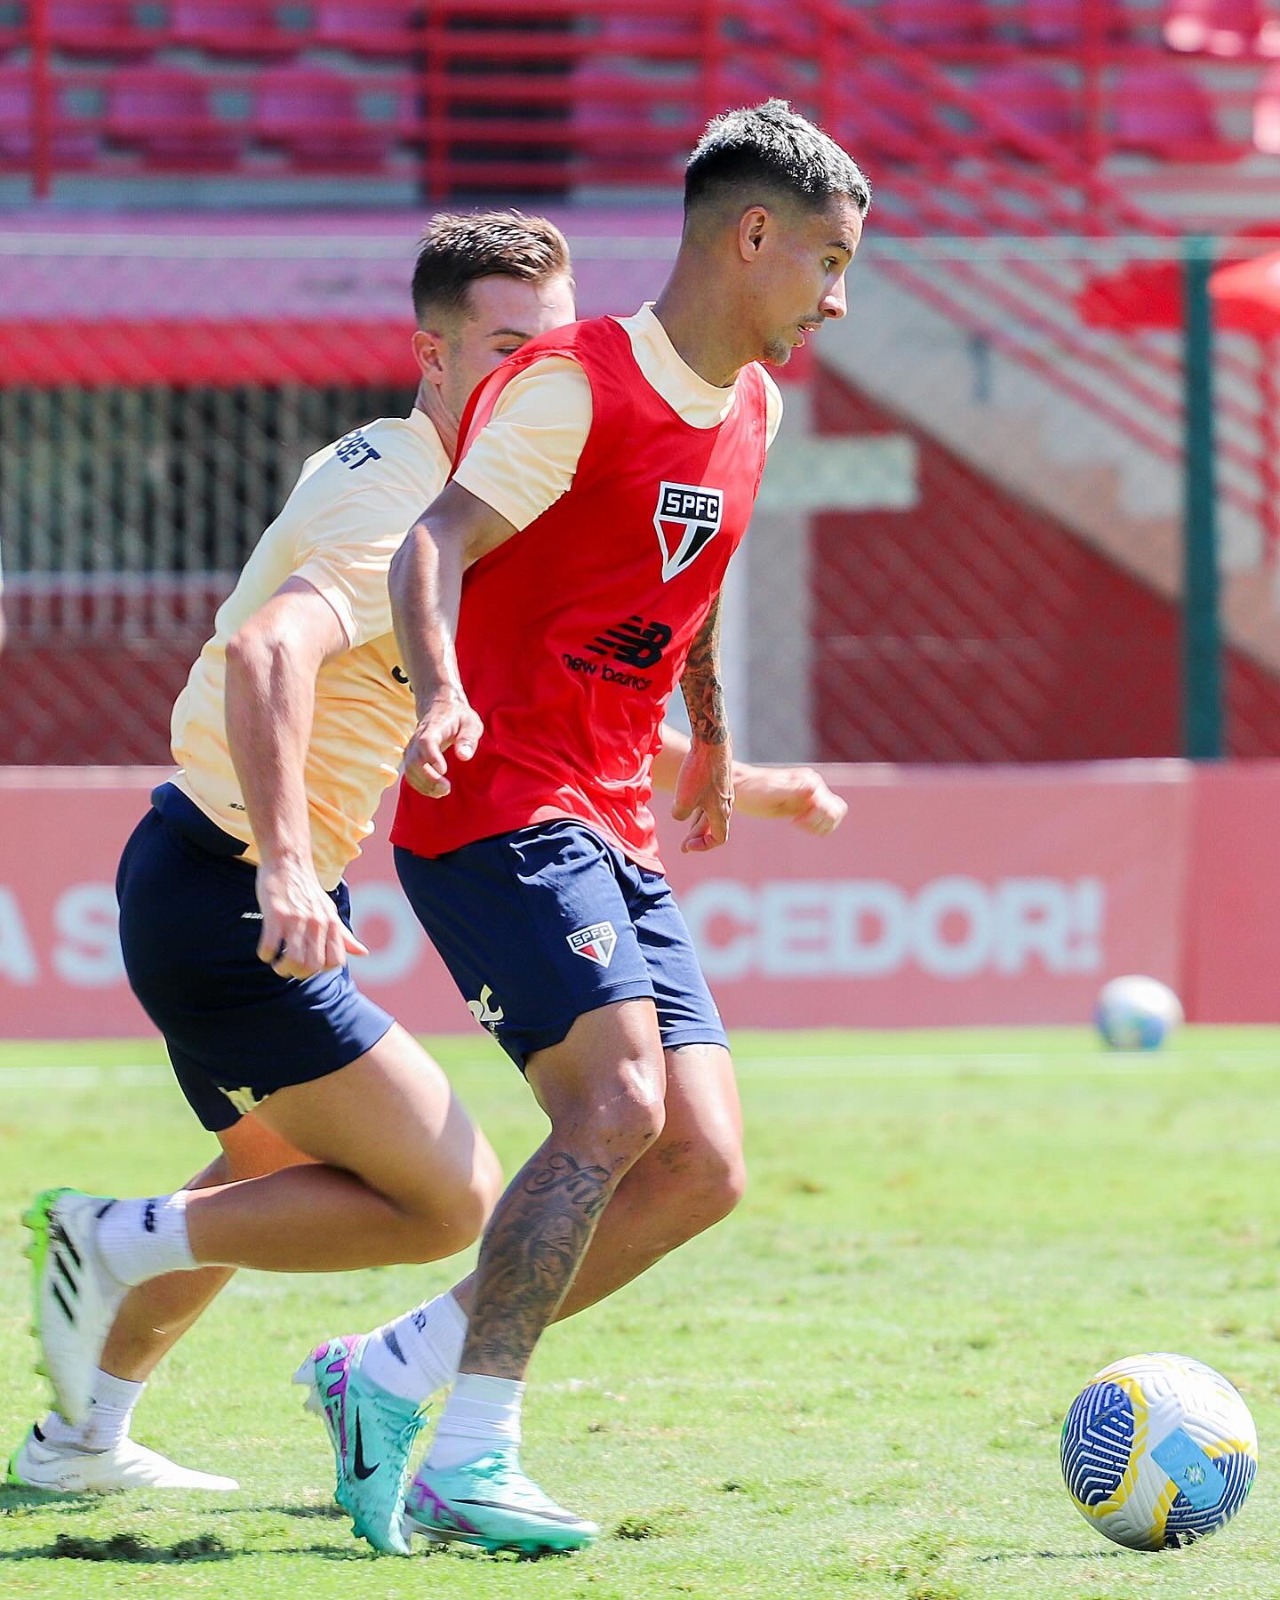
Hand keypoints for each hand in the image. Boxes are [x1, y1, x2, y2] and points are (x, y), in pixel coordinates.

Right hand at [255, 860, 366, 978]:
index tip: (309, 965)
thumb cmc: (308, 891)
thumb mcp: (330, 911)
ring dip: (282, 968)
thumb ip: (343, 935)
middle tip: (289, 968)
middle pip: (312, 966)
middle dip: (299, 973)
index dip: (322, 969)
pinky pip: (270, 946)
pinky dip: (266, 954)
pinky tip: (266, 951)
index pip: (335, 961)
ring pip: (293, 960)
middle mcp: (317, 923)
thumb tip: (364, 953)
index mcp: (331, 924)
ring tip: (277, 963)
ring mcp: (296, 919)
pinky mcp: (276, 915)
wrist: (289, 862)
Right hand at [401, 693, 483, 798]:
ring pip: (410, 770)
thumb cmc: (458, 717)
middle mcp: (418, 738)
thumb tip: (464, 756)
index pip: (426, 742)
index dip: (431, 757)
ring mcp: (412, 748)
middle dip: (429, 778)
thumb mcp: (471, 723)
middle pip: (415, 760)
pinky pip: (410, 774)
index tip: (443, 771)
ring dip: (424, 785)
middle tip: (447, 788)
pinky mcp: (411, 757)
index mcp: (434, 728)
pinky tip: (435, 791)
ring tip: (443, 791)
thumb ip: (468, 738)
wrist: (440, 708)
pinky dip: (420, 786)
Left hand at [671, 740, 733, 853]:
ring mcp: (721, 791)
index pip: (719, 838)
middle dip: (698, 837)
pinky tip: (687, 805)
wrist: (711, 742)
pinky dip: (699, 808)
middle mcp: (725, 803)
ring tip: (687, 831)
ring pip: (710, 813)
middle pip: (713, 827)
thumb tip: (679, 815)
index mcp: (722, 812)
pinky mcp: (716, 779)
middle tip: (684, 847)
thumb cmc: (700, 772)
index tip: (687, 846)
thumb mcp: (685, 799)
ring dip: (698, 823)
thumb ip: (680, 814)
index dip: (703, 846)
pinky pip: (708, 800)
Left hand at [734, 764, 846, 835]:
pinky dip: (815, 825)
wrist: (740, 787)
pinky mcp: (805, 801)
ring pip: (833, 814)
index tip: (793, 822)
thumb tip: (815, 788)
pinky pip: (823, 816)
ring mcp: (811, 792)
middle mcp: (813, 784)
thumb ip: (795, 790)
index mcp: (809, 782)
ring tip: (798, 824)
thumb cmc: (752, 791)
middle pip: (837, 811)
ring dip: (820, 825)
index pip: (830, 808)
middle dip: (821, 823)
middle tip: (798, 824)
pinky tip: (796, 823)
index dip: (814, 820)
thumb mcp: (772, 792)